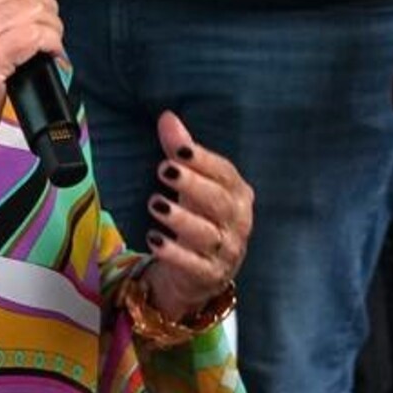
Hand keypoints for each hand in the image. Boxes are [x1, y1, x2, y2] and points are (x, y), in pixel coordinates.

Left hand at [142, 110, 253, 318]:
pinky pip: (194, 265)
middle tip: (163, 170)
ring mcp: (227, 251)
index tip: (179, 149)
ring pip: (206, 234)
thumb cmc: (197, 216)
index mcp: (238, 194)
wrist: (198, 272)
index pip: (225, 174)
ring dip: (180, 218)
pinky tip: (154, 239)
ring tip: (155, 204)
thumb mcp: (190, 183)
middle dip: (192, 185)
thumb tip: (167, 116)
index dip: (203, 161)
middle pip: (218, 202)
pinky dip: (174, 253)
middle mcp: (238, 221)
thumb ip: (181, 152)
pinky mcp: (210, 276)